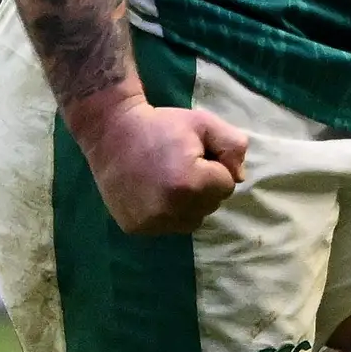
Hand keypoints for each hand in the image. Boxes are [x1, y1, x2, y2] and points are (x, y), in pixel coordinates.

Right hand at [70, 93, 248, 236]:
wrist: (111, 132)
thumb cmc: (160, 125)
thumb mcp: (203, 123)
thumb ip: (233, 146)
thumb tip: (239, 177)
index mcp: (191, 184)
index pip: (227, 185)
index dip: (214, 166)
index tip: (193, 153)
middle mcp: (172, 209)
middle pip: (211, 205)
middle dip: (203, 186)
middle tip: (179, 164)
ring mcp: (152, 223)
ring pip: (192, 220)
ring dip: (188, 204)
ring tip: (168, 180)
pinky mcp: (136, 228)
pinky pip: (167, 227)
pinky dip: (166, 213)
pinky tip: (153, 192)